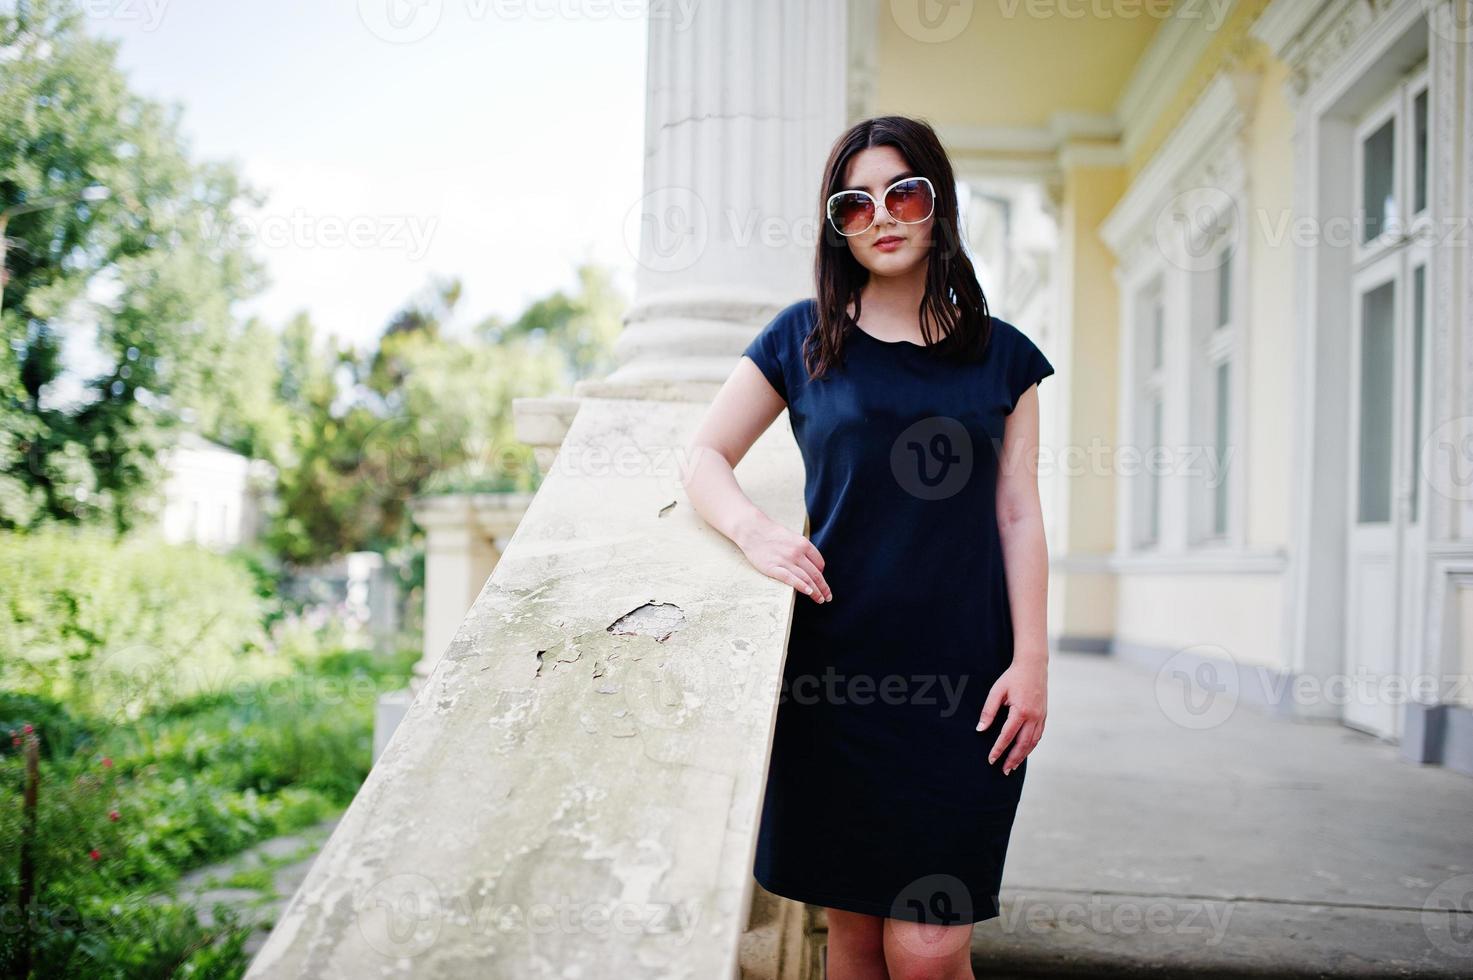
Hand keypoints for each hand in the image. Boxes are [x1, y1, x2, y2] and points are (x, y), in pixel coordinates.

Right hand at [737, 515, 831, 602]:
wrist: (752, 530)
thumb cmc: (772, 534)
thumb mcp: (792, 537)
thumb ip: (802, 549)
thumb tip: (811, 564)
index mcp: (804, 544)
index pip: (820, 563)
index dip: (822, 574)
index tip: (820, 581)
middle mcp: (797, 553)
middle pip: (816, 574)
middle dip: (823, 587)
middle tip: (828, 597)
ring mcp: (786, 561)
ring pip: (807, 579)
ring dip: (816, 591)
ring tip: (820, 599)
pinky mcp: (774, 568)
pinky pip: (791, 580)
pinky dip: (802, 587)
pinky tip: (809, 593)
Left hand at [977, 658, 1046, 774]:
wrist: (1033, 666)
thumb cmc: (1012, 677)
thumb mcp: (997, 691)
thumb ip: (988, 711)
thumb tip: (980, 729)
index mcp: (1021, 711)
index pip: (1008, 736)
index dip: (999, 749)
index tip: (991, 760)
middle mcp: (1034, 717)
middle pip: (1023, 744)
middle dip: (1012, 759)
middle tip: (1003, 770)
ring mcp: (1041, 717)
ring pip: (1032, 742)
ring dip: (1022, 756)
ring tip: (1012, 766)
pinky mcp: (1044, 716)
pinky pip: (1038, 736)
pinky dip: (1030, 747)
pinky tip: (1023, 752)